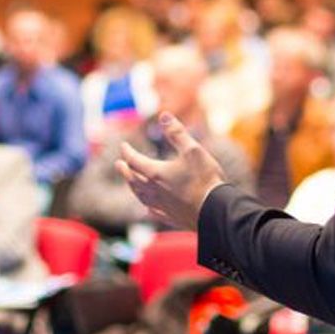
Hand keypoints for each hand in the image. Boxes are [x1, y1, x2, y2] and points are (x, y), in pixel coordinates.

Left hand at [116, 112, 225, 230]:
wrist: (215, 211)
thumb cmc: (205, 179)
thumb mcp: (193, 150)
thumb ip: (177, 133)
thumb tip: (164, 115)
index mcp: (156, 173)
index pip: (134, 160)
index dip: (127, 152)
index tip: (124, 146)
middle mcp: (154, 191)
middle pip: (133, 180)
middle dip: (125, 170)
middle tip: (119, 164)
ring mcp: (161, 206)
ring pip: (140, 196)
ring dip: (133, 187)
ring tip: (130, 183)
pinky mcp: (170, 218)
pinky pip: (152, 211)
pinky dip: (147, 205)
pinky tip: (148, 207)